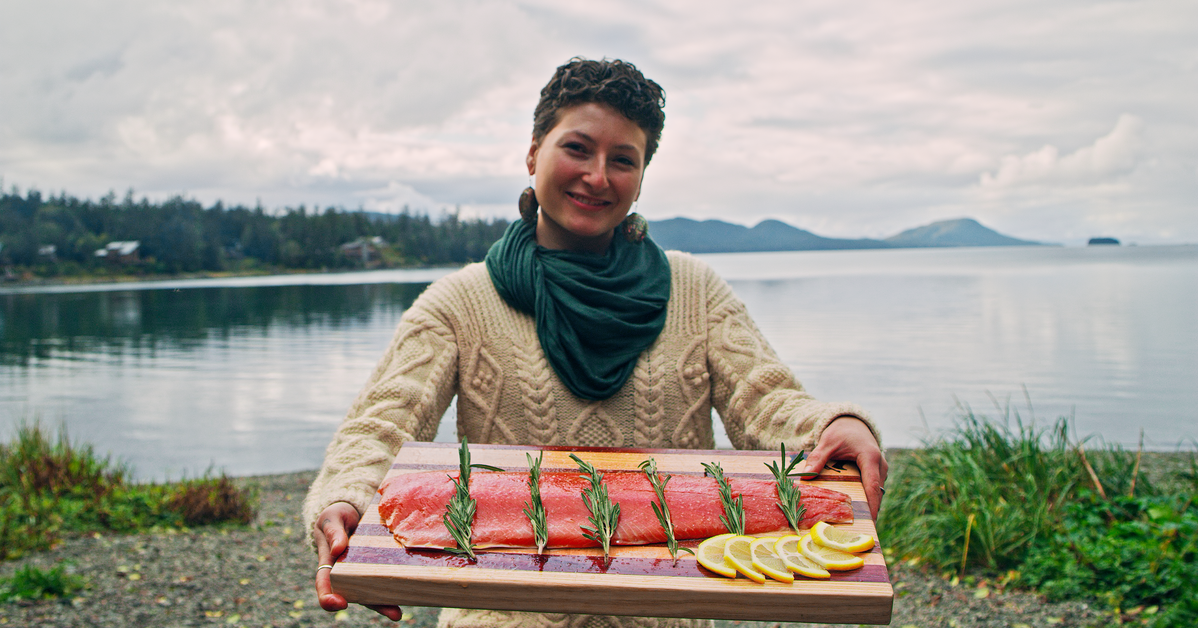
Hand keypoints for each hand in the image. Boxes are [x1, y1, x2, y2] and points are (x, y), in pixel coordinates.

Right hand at [313, 502, 402, 621]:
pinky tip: (411, 588)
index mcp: (329, 563)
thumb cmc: (336, 516)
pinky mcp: (378, 563)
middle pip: (357, 594)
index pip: (325, 584)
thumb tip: (338, 549)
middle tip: (393, 614)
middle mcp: (347, 572)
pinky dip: (396, 583)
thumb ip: (333, 532)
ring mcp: (363, 570)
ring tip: (400, 613)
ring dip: (387, 602)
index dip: (328, 598)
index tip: (339, 603)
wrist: (350, 510)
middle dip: (374, 605)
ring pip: (374, 590)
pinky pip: (386, 575)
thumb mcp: (331, 519)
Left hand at [802, 417, 887, 519]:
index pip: (872, 485)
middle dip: (870, 512)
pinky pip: (872, 490)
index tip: (869, 521)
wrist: (852, 424)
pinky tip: (853, 513)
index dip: (872, 505)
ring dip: (867, 507)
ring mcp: (880, 471)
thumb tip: (805, 477)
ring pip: (875, 493)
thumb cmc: (841, 432)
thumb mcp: (827, 442)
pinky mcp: (876, 475)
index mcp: (870, 457)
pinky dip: (865, 500)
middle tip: (859, 531)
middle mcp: (880, 465)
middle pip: (876, 493)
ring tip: (855, 526)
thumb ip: (817, 458)